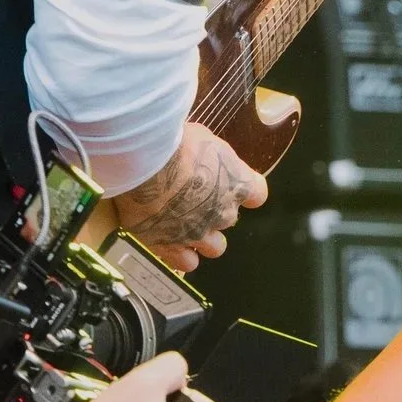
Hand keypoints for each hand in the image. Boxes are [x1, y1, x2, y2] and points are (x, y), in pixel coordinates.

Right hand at [118, 123, 267, 271]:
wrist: (144, 165)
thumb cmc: (175, 142)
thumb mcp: (204, 138)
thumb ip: (211, 157)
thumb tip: (206, 156)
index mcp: (238, 185)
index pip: (257, 194)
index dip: (242, 190)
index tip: (231, 184)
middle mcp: (224, 213)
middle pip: (229, 219)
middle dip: (215, 211)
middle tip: (192, 197)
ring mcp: (199, 234)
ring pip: (214, 247)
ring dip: (203, 237)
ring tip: (182, 224)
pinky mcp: (172, 247)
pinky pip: (187, 263)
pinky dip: (181, 255)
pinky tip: (169, 242)